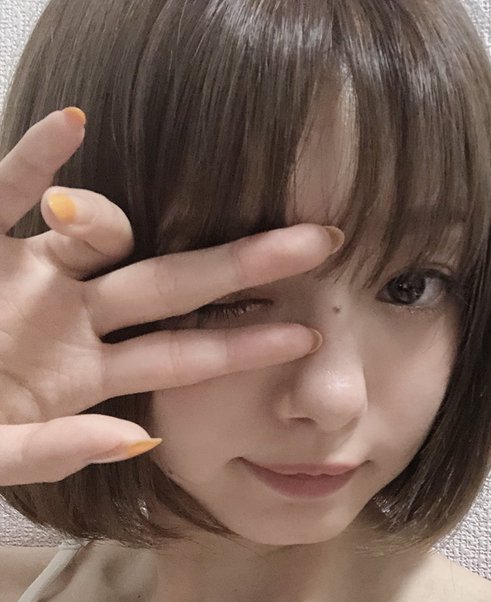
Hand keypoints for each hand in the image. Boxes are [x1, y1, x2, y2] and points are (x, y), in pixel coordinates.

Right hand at [0, 108, 341, 485]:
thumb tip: (138, 436)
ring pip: (99, 239)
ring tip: (97, 224)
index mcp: (86, 373)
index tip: (307, 333)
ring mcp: (28, 278)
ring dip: (118, 222)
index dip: (243, 345)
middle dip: (246, 265)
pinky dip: (34, 160)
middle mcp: (72, 319)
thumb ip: (56, 453)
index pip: (183, 355)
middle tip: (324, 240)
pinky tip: (73, 123)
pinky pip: (3, 193)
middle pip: (174, 285)